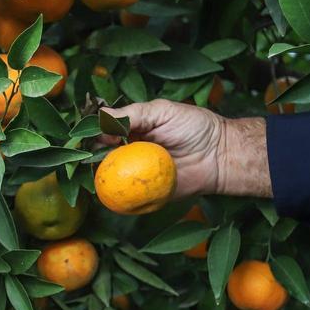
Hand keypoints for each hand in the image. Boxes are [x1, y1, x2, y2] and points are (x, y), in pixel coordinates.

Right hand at [100, 100, 271, 198]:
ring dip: (100, 177)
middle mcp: (132, 151)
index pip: (106, 130)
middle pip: (102, 155)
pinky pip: (127, 198)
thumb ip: (132, 113)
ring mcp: (138, 174)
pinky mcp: (146, 193)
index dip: (94, 133)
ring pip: (110, 178)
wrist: (220, 156)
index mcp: (134, 129)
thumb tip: (101, 115)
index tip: (89, 136)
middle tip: (90, 156)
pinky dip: (115, 198)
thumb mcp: (162, 111)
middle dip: (91, 157)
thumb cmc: (194, 127)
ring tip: (94, 175)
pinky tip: (106, 194)